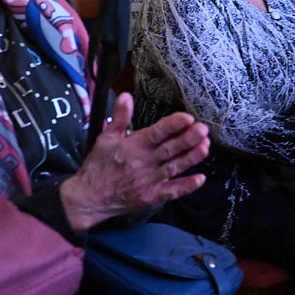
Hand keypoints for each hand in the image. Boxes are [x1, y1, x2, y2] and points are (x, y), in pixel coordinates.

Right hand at [60, 92, 210, 231]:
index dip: (172, 125)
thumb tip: (126, 95)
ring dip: (191, 157)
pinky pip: (171, 191)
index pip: (156, 133)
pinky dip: (186, 186)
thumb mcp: (105, 138)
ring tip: (206, 146)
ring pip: (174, 167)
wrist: (88, 199)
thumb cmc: (97, 166)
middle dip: (188, 139)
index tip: (187, 118)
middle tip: (203, 129)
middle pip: (170, 149)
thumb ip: (119, 117)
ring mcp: (149, 181)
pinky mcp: (151, 196)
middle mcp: (143, 163)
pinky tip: (200, 179)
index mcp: (133, 146)